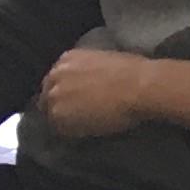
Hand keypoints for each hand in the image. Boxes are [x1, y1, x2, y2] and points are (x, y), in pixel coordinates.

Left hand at [31, 48, 164, 140]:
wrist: (141, 87)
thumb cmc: (134, 72)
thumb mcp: (105, 62)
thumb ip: (88, 71)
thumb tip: (88, 84)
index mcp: (67, 58)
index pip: (56, 79)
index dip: (67, 91)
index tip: (79, 98)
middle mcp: (54, 75)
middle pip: (49, 96)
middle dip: (62, 104)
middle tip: (80, 113)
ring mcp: (54, 96)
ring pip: (52, 114)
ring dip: (66, 119)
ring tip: (85, 125)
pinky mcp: (59, 116)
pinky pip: (60, 129)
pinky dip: (72, 132)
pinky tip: (89, 130)